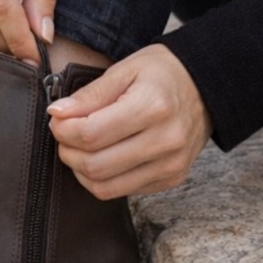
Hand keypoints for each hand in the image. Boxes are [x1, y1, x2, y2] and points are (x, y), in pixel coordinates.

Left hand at [47, 45, 211, 197]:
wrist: (206, 87)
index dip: (63, 130)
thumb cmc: (162, 73)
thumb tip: (57, 114)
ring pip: (106, 186)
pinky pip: (123, 192)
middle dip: (68, 152)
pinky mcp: (172, 179)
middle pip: (95, 165)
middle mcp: (166, 140)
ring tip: (79, 147)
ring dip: (81, 170)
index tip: (57, 119)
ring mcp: (171, 164)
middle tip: (64, 134)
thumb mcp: (124, 70)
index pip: (91, 134)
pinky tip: (101, 156)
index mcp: (152, 106)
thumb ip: (90, 95)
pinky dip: (102, 179)